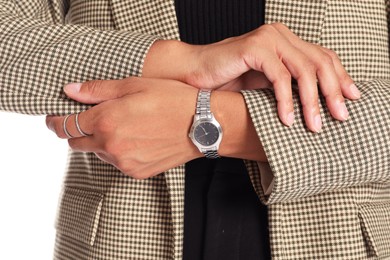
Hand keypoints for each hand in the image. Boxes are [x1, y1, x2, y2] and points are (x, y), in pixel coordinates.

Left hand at [46, 78, 202, 178]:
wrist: (204, 124)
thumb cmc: (172, 99)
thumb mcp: (134, 84)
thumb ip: (97, 90)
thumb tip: (70, 91)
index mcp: (106, 120)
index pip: (66, 126)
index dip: (55, 121)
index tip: (53, 119)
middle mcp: (111, 145)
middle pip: (76, 142)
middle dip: (77, 131)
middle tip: (89, 119)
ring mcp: (124, 162)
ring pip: (97, 153)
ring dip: (100, 141)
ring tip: (121, 126)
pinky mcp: (137, 172)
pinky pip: (116, 163)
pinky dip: (117, 152)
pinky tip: (134, 138)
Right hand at [143, 23, 360, 131]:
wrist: (195, 74)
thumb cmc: (228, 82)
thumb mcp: (266, 85)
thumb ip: (289, 86)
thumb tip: (317, 105)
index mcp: (285, 41)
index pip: (323, 56)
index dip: (340, 78)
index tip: (351, 99)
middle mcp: (280, 35)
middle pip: (320, 61)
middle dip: (333, 92)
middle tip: (339, 117)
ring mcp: (268, 38)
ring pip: (304, 69)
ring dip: (312, 101)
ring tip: (314, 125)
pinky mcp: (254, 47)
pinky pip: (280, 76)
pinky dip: (286, 100)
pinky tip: (287, 118)